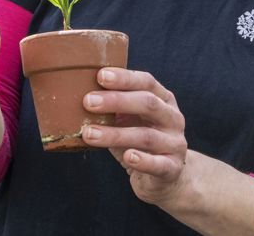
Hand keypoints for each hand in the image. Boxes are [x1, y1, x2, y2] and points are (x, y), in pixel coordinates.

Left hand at [82, 68, 188, 207]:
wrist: (163, 177)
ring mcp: (175, 143)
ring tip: (89, 134)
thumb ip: (114, 108)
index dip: (125, 78)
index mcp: (164, 100)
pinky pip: (158, 164)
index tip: (100, 76)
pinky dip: (143, 160)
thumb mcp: (129, 120)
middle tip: (88, 101)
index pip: (147, 82)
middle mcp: (173, 118)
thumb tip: (78, 95)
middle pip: (148, 104)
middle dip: (117, 101)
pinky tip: (128, 157)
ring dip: (115, 134)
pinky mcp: (172, 168)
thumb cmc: (138, 142)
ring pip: (146, 136)